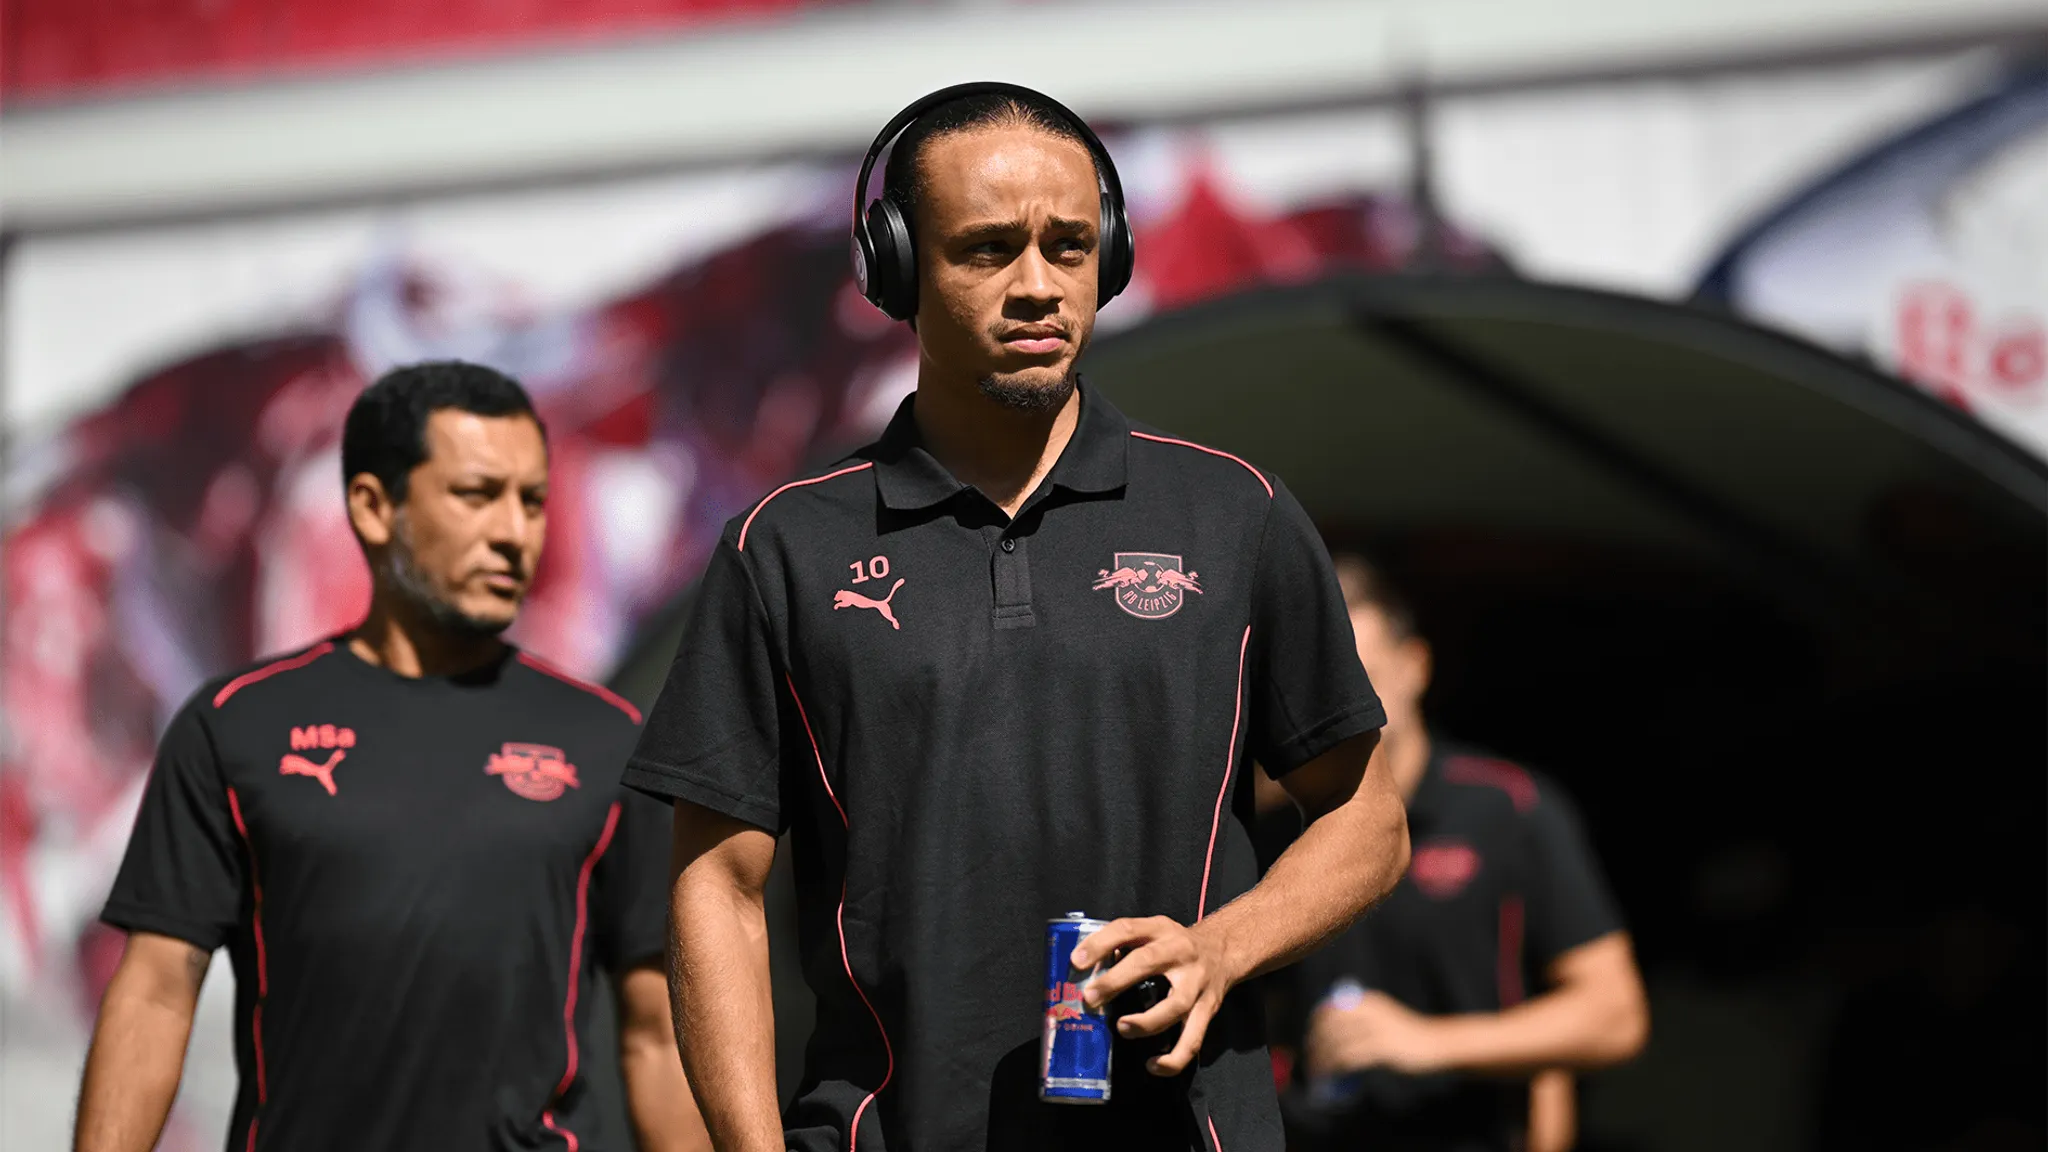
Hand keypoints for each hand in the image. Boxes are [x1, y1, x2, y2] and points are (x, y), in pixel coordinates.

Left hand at [1070, 916, 1233, 1076]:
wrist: (1224, 950)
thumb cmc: (1175, 944)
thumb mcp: (1153, 932)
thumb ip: (1124, 945)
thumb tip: (1083, 972)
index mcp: (1160, 929)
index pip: (1127, 928)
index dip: (1100, 943)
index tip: (1076, 961)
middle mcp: (1180, 952)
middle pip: (1148, 961)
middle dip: (1116, 981)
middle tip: (1090, 998)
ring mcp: (1197, 983)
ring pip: (1174, 1006)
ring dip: (1145, 1021)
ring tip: (1122, 1028)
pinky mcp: (1208, 1010)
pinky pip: (1192, 1040)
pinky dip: (1173, 1058)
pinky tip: (1153, 1065)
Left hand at [1304, 990, 1446, 1075]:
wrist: (1435, 1044)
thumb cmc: (1406, 1036)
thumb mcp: (1383, 1018)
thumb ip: (1362, 1019)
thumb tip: (1333, 1032)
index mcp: (1367, 1001)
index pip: (1331, 1009)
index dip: (1316, 1024)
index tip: (1310, 1040)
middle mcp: (1369, 1012)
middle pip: (1330, 1027)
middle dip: (1315, 1044)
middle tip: (1311, 1059)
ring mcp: (1376, 1029)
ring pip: (1337, 1044)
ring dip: (1322, 1060)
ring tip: (1317, 1073)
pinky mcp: (1383, 1048)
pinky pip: (1350, 1058)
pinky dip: (1336, 1068)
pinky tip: (1332, 1076)